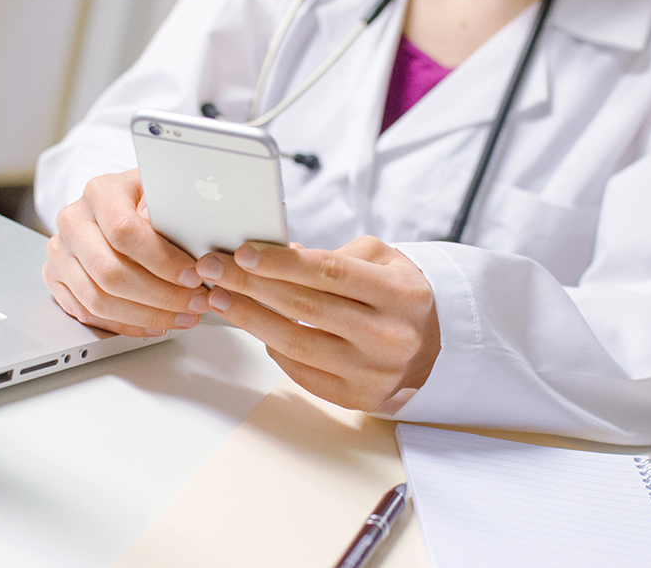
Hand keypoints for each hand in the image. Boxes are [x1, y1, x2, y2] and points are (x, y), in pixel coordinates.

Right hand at [42, 168, 209, 336]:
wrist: (116, 204)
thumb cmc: (145, 200)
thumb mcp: (163, 193)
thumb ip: (171, 213)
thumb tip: (185, 240)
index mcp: (99, 193)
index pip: (124, 231)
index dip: (162, 260)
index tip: (193, 275)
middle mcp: (73, 222)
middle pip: (110, 272)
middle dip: (161, 295)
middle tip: (195, 302)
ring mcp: (61, 252)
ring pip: (98, 300)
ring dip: (147, 315)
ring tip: (182, 315)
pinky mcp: (57, 279)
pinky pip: (88, 314)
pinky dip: (126, 325)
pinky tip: (155, 323)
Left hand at [195, 236, 440, 411]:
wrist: (436, 346)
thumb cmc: (398, 295)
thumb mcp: (382, 261)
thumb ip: (331, 255)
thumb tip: (275, 255)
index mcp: (399, 294)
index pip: (329, 273)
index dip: (281, 263)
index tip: (242, 253)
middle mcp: (389, 336)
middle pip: (305, 307)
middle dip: (251, 286)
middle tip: (213, 270)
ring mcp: (372, 371)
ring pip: (296, 343)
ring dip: (250, 318)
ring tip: (220, 298)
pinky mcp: (356, 397)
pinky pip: (300, 370)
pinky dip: (272, 346)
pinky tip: (253, 325)